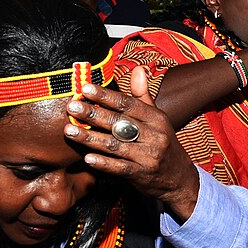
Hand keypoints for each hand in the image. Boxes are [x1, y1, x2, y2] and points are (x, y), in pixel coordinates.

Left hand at [64, 67, 200, 219]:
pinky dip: (103, 163)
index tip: (85, 89)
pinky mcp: (142, 175)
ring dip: (90, 138)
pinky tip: (87, 158)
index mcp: (156, 118)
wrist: (178, 178)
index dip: (105, 96)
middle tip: (72, 107)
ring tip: (69, 131)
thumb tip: (138, 69)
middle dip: (93, 114)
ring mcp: (148, 156)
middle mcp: (154, 135)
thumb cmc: (162, 143)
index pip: (127, 104)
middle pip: (119, 122)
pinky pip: (119, 168)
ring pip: (115, 145)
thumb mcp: (158, 118)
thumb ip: (143, 96)